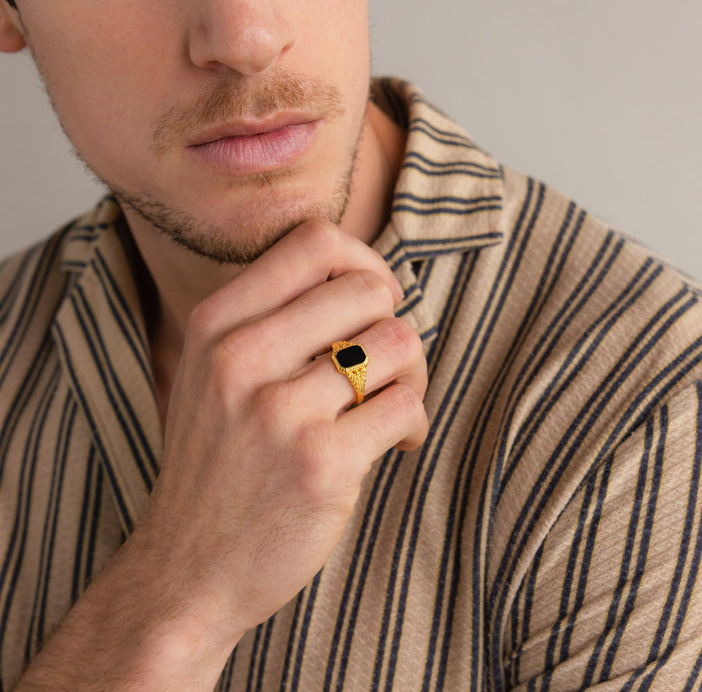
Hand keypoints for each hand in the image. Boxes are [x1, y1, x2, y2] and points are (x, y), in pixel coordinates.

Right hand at [137, 218, 428, 651]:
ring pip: (397, 343)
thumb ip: (274, 320)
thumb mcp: (213, 373)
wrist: (186, 569)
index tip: (371, 305)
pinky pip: (406, 406)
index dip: (363, 263)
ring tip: (390, 407)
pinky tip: (394, 446)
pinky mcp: (321, 463)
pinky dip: (414, 423)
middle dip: (393, 324)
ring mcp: (280, 411)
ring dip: (412, 375)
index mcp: (217, 324)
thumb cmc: (217, 464)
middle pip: (368, 290)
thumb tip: (369, 283)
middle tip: (387, 367)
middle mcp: (241, 357)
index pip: (315, 242)